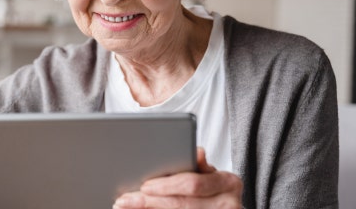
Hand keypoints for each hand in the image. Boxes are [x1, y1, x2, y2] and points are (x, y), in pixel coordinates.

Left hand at [113, 147, 242, 208]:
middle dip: (150, 201)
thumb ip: (198, 166)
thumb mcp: (209, 174)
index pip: (192, 183)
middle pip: (182, 203)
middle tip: (125, 200)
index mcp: (229, 182)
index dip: (165, 185)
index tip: (144, 186)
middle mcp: (230, 203)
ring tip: (128, 206)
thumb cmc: (212, 188)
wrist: (223, 206)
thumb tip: (198, 152)